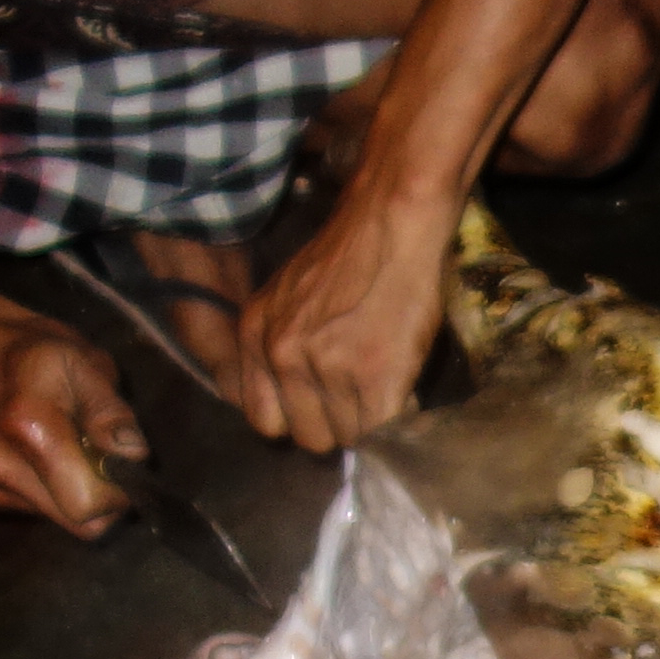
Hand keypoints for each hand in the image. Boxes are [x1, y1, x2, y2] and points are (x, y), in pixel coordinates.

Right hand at [0, 313, 150, 531]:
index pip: (88, 504)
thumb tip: (132, 456)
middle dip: (106, 498)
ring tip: (74, 447)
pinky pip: (46, 511)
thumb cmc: (30, 350)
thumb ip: (110, 412)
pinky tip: (52, 454)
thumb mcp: (84, 362)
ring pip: (66, 521)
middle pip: (81, 523)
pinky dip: (60, 491)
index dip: (120, 492)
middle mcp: (1, 464)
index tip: (125, 462)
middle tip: (105, 455)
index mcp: (28, 428)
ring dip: (83, 493)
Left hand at [233, 175, 457, 452]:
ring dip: (370, 421)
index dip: (299, 419)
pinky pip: (382, 427)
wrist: (392, 221)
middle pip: (307, 436)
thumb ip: (285, 346)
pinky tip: (404, 390)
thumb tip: (305, 399)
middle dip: (337, 425)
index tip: (322, 408)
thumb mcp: (290, 298)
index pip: (264, 420)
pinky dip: (397, 418)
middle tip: (361, 398)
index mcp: (256, 336)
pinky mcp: (373, 376)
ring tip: (386, 387)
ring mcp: (327, 368)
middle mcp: (281, 356)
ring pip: (346, 437)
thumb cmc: (351, 252)